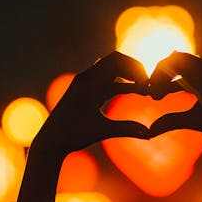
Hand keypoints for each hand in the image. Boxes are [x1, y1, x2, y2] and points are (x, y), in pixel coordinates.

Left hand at [34, 51, 150, 154]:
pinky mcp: (88, 95)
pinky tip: (138, 92)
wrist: (51, 142)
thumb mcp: (101, 131)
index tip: (148, 81)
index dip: (135, 66)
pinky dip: (124, 86)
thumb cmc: (72, 135)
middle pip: (116, 63)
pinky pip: (109, 84)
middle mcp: (87, 79)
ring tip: (147, 89)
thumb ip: (126, 129)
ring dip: (130, 78)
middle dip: (135, 70)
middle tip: (151, 83)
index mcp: (88, 80)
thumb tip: (150, 133)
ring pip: (113, 74)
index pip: (116, 59)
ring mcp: (87, 86)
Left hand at [146, 52, 201, 145]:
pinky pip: (186, 64)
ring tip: (154, 95)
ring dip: (161, 73)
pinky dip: (169, 76)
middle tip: (149, 93)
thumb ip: (171, 120)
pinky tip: (161, 95)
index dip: (160, 78)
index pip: (176, 68)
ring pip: (177, 57)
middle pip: (174, 58)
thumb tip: (149, 130)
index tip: (152, 96)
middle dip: (158, 73)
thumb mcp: (191, 120)